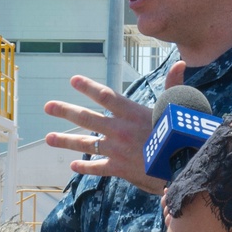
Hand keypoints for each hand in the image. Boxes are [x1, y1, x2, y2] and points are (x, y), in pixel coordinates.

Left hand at [43, 61, 186, 193]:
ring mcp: (117, 150)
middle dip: (65, 111)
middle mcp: (120, 130)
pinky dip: (85, 167)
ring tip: (49, 138)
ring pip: (85, 143)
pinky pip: (97, 167)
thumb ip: (173, 86)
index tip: (73, 80)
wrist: (183, 167)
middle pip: (86, 118)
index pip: (106, 96)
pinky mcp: (119, 169)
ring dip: (65, 140)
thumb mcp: (176, 109)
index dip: (88, 87)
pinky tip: (73, 165)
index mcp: (133, 113)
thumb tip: (181, 62)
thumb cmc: (182, 137)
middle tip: (48, 106)